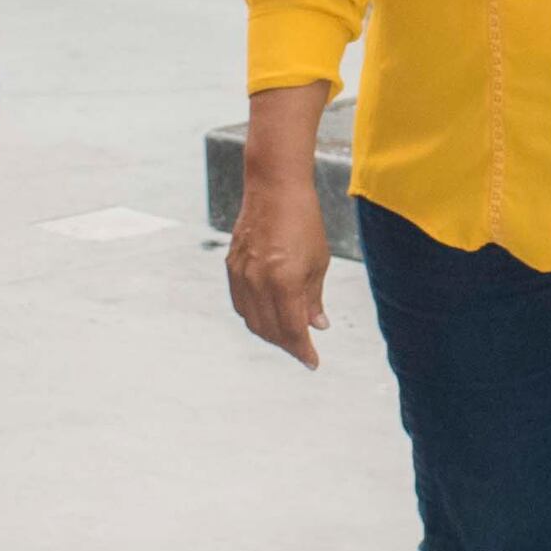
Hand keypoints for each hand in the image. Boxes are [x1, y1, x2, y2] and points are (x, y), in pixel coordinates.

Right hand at [225, 172, 330, 366]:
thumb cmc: (303, 221)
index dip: (303, 350)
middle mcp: (258, 282)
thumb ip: (314, 298)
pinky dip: (254, 315)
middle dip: (288, 344)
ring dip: (270, 333)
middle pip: (270, 330)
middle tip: (303, 348)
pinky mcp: (231, 266)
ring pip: (252, 320)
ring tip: (287, 335)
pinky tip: (268, 315)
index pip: (292, 330)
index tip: (313, 362)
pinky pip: (241, 303)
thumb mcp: (318, 262)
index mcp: (283, 281)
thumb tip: (317, 325)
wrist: (274, 188)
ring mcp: (241, 274)